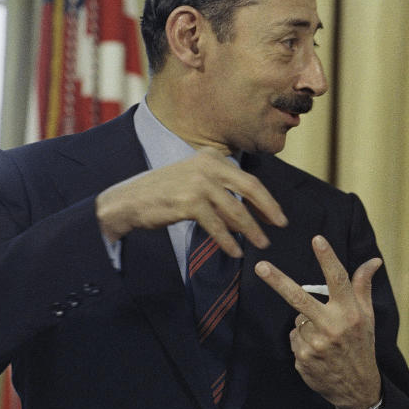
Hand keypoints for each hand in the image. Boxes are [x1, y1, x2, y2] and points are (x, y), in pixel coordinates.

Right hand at [94, 147, 286, 255]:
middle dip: (268, 209)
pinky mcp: (190, 203)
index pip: (248, 179)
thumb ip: (221, 189)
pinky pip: (217, 226)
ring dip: (251, 230)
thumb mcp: (195, 181)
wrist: (127, 201)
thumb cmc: (163, 193)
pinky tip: (235, 251)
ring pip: (236, 210)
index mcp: (212, 157)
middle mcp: (208, 165)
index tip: (277, 215)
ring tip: (261, 243)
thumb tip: (249, 211)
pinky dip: (228, 241)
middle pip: (250, 189)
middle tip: (281, 225)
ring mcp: (199, 183)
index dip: (266, 199)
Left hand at [255, 235, 382, 408]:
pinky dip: (302, 340)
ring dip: (306, 323)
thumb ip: (363, 286)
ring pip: (298, 319)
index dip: (327, 258)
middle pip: (299, 298)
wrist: (357, 387)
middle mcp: (332, 326)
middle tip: (260, 266)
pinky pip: (294, 337)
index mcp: (350, 313)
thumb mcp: (367, 316)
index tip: (317, 239)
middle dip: (278, 281)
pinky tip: (316, 351)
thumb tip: (374, 261)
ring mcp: (314, 344)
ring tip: (324, 339)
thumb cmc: (362, 345)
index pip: (338, 279)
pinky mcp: (302, 358)